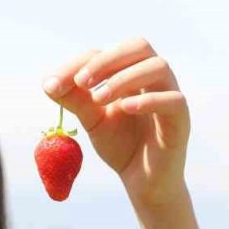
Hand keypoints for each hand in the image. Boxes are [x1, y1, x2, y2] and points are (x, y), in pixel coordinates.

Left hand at [42, 38, 188, 206]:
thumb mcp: (92, 120)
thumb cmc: (121, 145)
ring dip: (125, 78)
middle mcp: (154, 78)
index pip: (107, 53)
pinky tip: (124, 108)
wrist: (143, 182)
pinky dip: (148, 100)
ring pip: (158, 66)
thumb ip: (75, 100)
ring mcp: (170, 95)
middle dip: (107, 60)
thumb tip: (47, 83)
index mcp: (132, 73)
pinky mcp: (181, 119)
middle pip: (139, 46)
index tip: (55, 85)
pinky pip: (173, 100)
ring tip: (99, 98)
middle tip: (82, 82)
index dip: (80, 64)